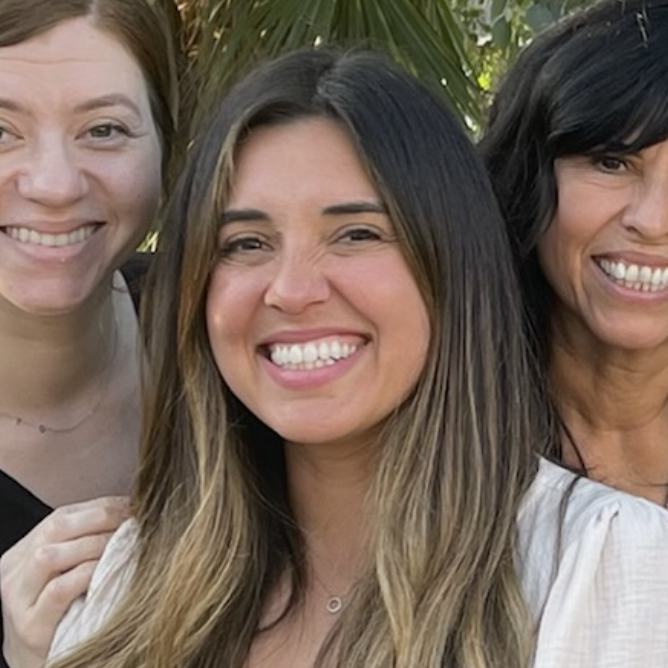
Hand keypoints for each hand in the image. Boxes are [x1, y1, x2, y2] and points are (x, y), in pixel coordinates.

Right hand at [1, 497, 128, 667]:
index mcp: (23, 553)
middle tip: (133, 521)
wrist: (38, 663)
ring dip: (94, 544)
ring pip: (49, 556)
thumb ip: (85, 544)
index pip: (62, 515)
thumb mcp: (65, 572)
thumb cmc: (63, 613)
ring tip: (122, 546)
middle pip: (55, 527)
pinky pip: (58, 591)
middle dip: (101, 518)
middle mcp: (15, 572)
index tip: (133, 505)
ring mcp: (18, 600)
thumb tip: (131, 513)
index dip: (101, 506)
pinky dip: (86, 575)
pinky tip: (106, 572)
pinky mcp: (30, 627)